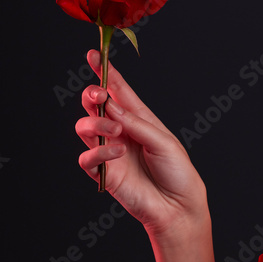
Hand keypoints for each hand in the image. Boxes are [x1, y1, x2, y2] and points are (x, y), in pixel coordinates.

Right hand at [75, 50, 207, 236]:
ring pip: (84, 127)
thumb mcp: (164, 141)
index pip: (119, 90)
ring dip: (96, 123)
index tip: (94, 54)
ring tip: (115, 130)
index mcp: (139, 118)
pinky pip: (86, 157)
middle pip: (94, 105)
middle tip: (100, 96)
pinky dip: (98, 151)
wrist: (178, 207)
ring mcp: (110, 151)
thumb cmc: (178, 172)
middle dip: (92, 95)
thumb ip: (136, 123)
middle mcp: (121, 131)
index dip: (105, 71)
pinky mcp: (104, 173)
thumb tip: (110, 105)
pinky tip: (117, 153)